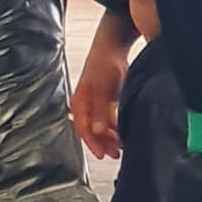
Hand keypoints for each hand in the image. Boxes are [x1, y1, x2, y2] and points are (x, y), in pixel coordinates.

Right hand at [71, 43, 129, 159]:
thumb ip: (100, 110)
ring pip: (101, 127)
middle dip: (103, 143)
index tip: (102, 154)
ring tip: (121, 147)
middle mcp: (86, 106)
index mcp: (79, 103)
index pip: (83, 129)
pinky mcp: (105, 102)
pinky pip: (108, 120)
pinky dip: (114, 128)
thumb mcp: (102, 89)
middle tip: (115, 154)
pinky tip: (122, 133)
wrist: (113, 47)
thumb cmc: (104, 63)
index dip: (92, 143)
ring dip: (109, 137)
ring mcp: (95, 104)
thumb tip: (97, 130)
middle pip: (92, 131)